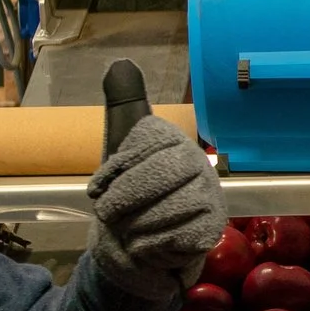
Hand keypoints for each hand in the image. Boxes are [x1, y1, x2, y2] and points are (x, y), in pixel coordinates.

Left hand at [86, 115, 225, 296]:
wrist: (144, 243)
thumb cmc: (131, 194)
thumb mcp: (120, 147)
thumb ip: (121, 105)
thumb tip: (120, 65)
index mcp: (174, 140)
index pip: (145, 146)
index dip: (116, 173)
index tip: (98, 189)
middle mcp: (198, 162)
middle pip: (157, 176)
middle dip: (124, 200)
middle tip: (108, 214)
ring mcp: (209, 196)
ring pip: (164, 210)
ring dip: (134, 226)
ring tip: (129, 229)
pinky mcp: (211, 228)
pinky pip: (172, 237)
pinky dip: (149, 245)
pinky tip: (146, 243)